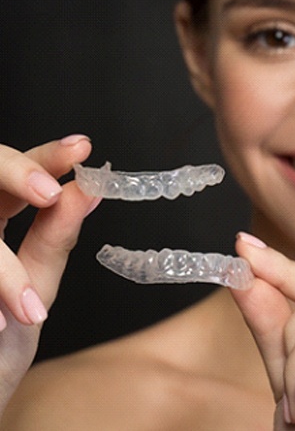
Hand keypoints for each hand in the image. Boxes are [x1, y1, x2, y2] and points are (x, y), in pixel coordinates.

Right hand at [0, 136, 97, 411]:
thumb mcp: (36, 284)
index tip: (80, 148)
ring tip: (30, 310)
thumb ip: (55, 237)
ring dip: (1, 269)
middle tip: (49, 193)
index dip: (45, 157)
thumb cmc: (0, 343)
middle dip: (15, 173)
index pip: (17, 176)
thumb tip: (88, 189)